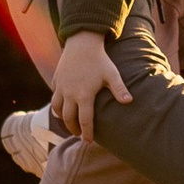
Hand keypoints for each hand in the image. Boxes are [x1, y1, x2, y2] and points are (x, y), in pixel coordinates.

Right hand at [51, 28, 132, 142]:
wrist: (82, 42)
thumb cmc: (100, 60)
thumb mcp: (112, 74)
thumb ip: (119, 89)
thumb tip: (129, 102)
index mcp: (84, 95)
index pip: (84, 120)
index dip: (86, 133)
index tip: (88, 141)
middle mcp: (70, 93)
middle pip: (68, 118)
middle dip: (73, 129)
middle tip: (79, 134)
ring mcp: (61, 87)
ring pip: (57, 109)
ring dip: (62, 118)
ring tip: (69, 122)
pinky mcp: (56, 80)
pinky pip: (54, 96)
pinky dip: (58, 104)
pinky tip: (64, 105)